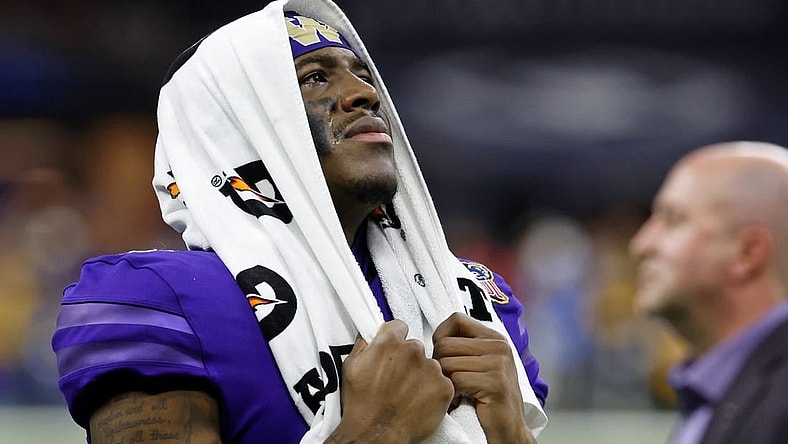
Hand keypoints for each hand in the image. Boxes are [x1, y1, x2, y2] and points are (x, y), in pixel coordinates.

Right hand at [328, 320, 453, 443]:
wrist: (375, 435)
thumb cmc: (361, 405)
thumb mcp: (351, 367)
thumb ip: (364, 345)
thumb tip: (370, 335)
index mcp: (389, 342)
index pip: (400, 326)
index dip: (396, 339)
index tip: (394, 351)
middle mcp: (413, 351)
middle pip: (416, 347)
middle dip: (409, 360)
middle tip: (399, 380)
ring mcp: (431, 368)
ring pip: (430, 365)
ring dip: (422, 376)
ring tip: (408, 395)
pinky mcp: (444, 387)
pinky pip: (442, 383)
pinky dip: (434, 392)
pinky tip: (420, 402)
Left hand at [432, 312, 533, 443]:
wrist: (509, 428)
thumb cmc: (488, 397)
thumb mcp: (481, 364)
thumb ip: (466, 347)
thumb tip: (436, 336)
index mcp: (495, 338)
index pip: (457, 319)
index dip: (441, 336)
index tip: (442, 355)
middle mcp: (500, 347)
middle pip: (446, 344)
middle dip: (438, 365)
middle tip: (447, 381)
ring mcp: (499, 364)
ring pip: (447, 363)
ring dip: (444, 382)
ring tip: (455, 392)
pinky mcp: (495, 384)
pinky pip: (456, 381)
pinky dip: (451, 394)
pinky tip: (459, 401)